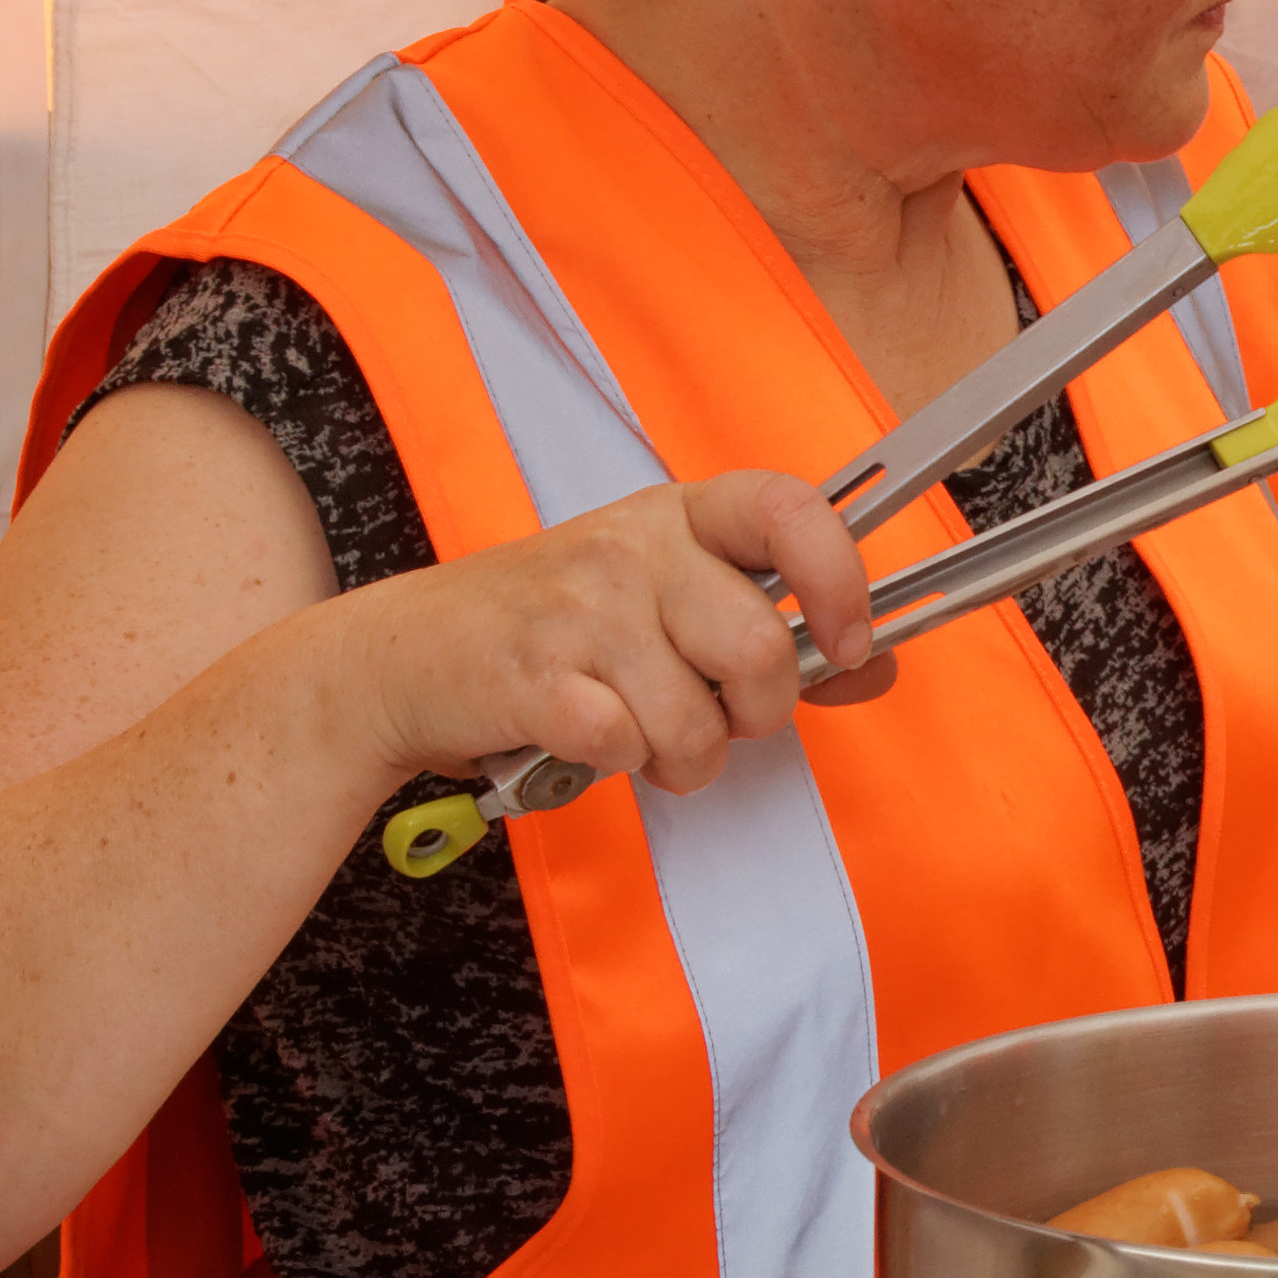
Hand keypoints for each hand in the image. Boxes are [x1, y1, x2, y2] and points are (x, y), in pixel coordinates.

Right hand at [326, 472, 887, 796]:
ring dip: (686, 759)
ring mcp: (581, 608)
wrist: (400, 658)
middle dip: (755, 717)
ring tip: (646, 739)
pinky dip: (619, 767)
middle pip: (759, 651)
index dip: (841, 579)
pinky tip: (591, 741)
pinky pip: (630, 748)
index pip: (791, 509)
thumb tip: (876, 664)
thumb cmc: (546, 627)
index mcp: (677, 515)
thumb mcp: (662, 599)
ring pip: (700, 722)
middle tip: (716, 719)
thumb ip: (767, 624)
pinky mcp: (536, 677)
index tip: (849, 640)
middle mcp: (633, 547)